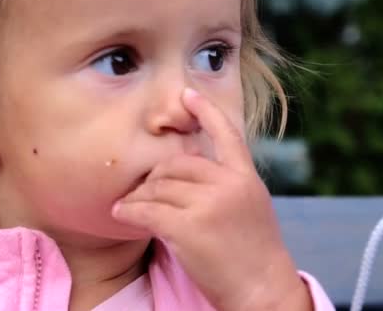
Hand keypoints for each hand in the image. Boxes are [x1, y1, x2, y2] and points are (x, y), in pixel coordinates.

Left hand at [112, 88, 312, 310]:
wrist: (262, 290)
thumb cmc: (252, 252)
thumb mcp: (250, 207)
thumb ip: (225, 183)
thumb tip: (184, 173)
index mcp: (245, 177)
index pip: (226, 134)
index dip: (205, 111)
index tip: (188, 93)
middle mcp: (228, 184)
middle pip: (175, 165)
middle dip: (155, 178)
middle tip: (142, 193)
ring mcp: (208, 204)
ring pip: (157, 188)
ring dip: (138, 197)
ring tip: (127, 207)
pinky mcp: (188, 227)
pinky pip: (146, 211)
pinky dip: (128, 212)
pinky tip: (120, 215)